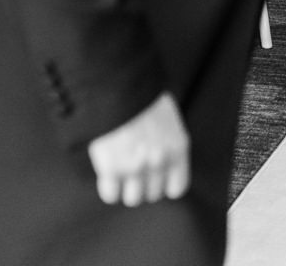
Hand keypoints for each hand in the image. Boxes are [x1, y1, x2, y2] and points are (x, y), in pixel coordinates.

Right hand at [88, 92, 189, 206]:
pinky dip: (108, 188)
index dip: (164, 184)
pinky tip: (107, 174)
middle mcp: (159, 161)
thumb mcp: (167, 116)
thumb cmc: (141, 96)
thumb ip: (168, 140)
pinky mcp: (111, 169)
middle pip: (153, 194)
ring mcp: (136, 167)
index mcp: (177, 147)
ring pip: (133, 198)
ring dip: (126, 188)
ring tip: (120, 173)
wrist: (116, 85)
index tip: (156, 178)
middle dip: (144, 184)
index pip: (177, 187)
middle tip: (134, 171)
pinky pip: (110, 195)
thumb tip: (163, 159)